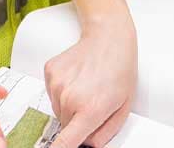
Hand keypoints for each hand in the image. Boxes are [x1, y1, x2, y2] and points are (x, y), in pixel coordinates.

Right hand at [44, 14, 136, 147]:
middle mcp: (69, 98)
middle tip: (93, 101)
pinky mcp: (49, 72)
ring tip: (86, 86)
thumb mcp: (123, 107)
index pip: (65, 143)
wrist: (109, 37)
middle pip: (65, 124)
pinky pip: (52, 92)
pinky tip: (77, 77)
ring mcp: (57, 84)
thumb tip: (89, 145)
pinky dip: (62, 89)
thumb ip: (105, 133)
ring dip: (69, 104)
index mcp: (90, 110)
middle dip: (77, 120)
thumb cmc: (120, 69)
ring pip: (58, 108)